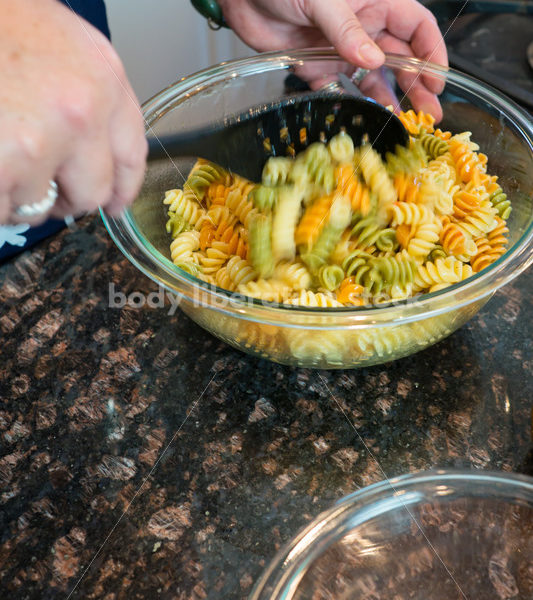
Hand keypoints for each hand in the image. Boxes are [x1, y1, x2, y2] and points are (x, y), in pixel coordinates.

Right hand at [0, 0, 146, 224]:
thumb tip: (94, 158)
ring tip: (1, 161)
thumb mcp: (62, 43)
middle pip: (93, 193)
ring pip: (40, 207)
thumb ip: (89, 98)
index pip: (131, 155)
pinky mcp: (0, 165)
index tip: (114, 203)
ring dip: (19, 197)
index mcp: (103, 78)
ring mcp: (36, 142)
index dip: (122, 188)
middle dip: (68, 201)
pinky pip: (3, 211)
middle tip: (44, 190)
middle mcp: (79, 113)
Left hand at [218, 0, 447, 116]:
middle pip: (400, 58)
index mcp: (374, 3)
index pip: (416, 27)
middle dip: (416, 84)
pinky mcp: (318, 67)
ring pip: (374, 78)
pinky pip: (341, 90)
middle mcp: (362, 28)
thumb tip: (373, 61)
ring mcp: (341, 50)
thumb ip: (347, 30)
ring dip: (391, 99)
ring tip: (406, 123)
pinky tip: (366, 119)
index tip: (438, 81)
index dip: (431, 52)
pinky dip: (353, 104)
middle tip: (429, 114)